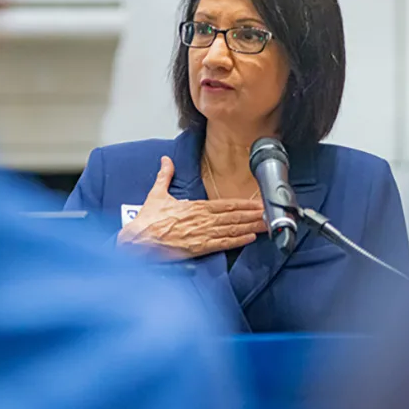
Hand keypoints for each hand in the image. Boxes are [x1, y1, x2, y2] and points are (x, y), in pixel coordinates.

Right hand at [117, 156, 266, 259]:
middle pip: (234, 217)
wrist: (137, 240)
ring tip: (266, 225)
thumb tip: (165, 159)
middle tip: (271, 213)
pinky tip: (249, 239)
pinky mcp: (197, 248)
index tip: (257, 203)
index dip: (243, 204)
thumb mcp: (156, 194)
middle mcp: (202, 220)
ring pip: (232, 230)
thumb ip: (165, 176)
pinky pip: (221, 244)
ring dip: (250, 227)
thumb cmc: (147, 220)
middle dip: (253, 215)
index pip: (225, 204)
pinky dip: (237, 241)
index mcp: (195, 207)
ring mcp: (201, 235)